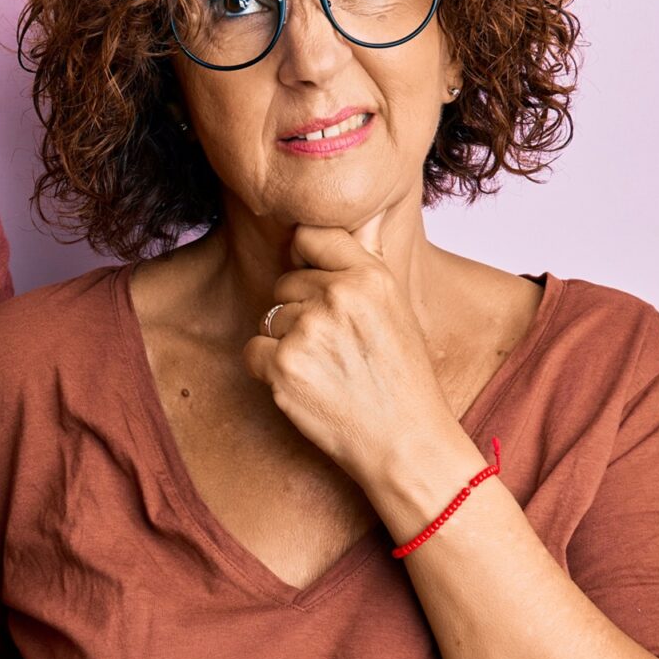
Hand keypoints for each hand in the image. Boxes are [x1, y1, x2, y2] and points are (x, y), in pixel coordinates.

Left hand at [242, 214, 454, 485]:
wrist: (405, 444)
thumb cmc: (403, 379)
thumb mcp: (397, 308)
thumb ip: (369, 261)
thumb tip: (369, 215)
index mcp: (370, 277)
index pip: (310, 236)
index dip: (307, 261)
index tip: (318, 285)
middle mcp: (338, 297)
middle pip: (286, 283)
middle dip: (300, 311)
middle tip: (336, 348)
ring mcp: (307, 331)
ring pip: (270, 318)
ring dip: (287, 343)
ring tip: (327, 371)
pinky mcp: (282, 367)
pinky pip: (253, 350)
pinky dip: (269, 369)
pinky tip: (306, 386)